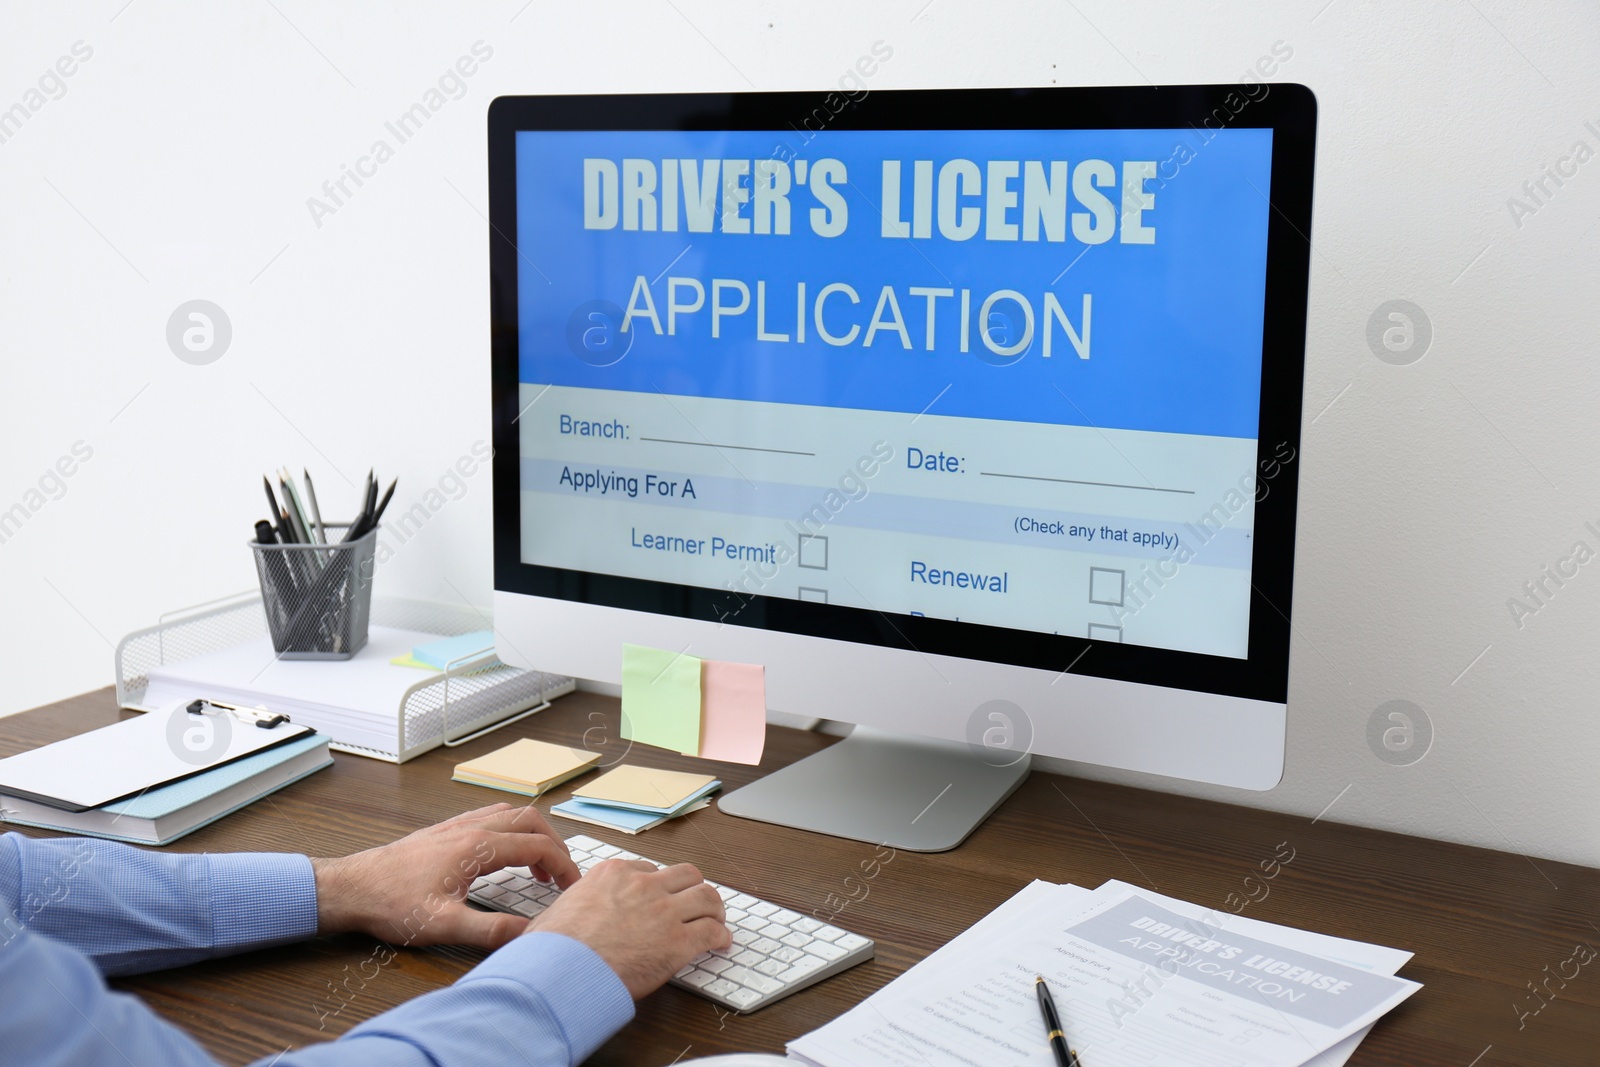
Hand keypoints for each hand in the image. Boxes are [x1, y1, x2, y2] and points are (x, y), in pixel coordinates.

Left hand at [312, 802, 577, 949]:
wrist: (352, 887)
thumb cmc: (392, 904)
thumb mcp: (443, 925)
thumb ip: (490, 930)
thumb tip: (530, 933)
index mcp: (477, 847)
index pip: (538, 846)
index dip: (564, 866)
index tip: (573, 888)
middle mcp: (471, 827)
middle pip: (531, 820)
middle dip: (554, 845)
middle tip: (561, 876)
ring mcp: (457, 825)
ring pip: (511, 815)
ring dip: (533, 835)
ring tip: (538, 867)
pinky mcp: (445, 830)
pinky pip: (491, 817)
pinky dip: (512, 831)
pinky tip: (503, 854)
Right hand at [529, 858, 730, 998]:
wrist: (563, 970)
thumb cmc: (553, 947)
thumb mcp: (558, 910)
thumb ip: (575, 904)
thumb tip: (567, 916)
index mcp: (614, 873)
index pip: (649, 869)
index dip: (658, 885)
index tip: (662, 896)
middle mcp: (643, 885)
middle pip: (685, 875)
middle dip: (693, 888)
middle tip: (697, 902)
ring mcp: (664, 911)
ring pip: (706, 896)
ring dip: (714, 909)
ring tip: (716, 919)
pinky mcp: (678, 941)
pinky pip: (712, 931)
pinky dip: (720, 936)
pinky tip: (720, 943)